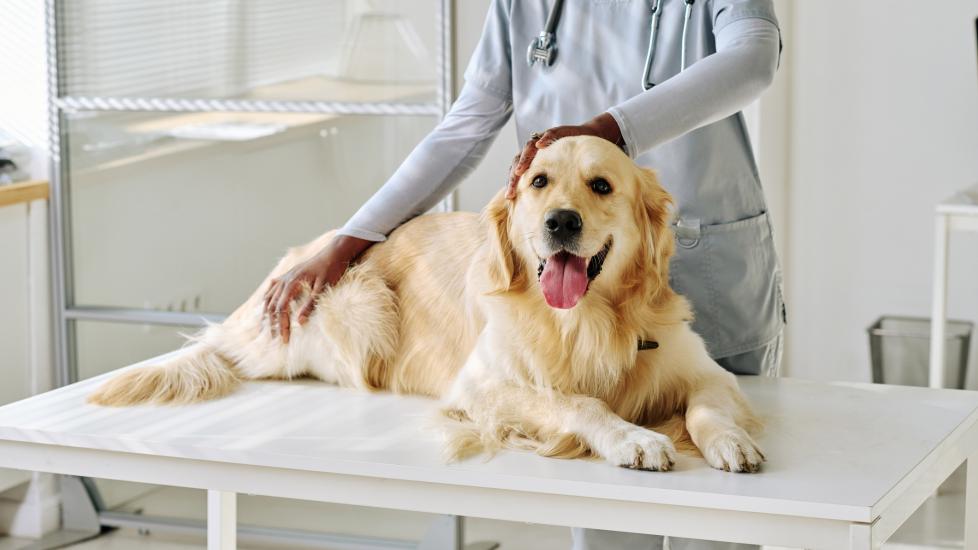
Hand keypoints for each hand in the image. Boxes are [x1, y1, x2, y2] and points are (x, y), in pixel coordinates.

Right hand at [262, 234, 373, 342]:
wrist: (334, 253)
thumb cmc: (331, 270)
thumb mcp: (323, 288)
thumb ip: (311, 305)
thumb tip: (300, 322)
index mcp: (292, 283)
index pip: (281, 308)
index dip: (282, 325)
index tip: (285, 338)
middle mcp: (285, 279)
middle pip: (272, 305)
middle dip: (273, 322)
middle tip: (276, 337)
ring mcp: (285, 276)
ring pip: (269, 297)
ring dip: (267, 312)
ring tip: (268, 326)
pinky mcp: (288, 275)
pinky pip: (272, 288)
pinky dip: (268, 298)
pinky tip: (267, 305)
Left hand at [507, 112, 622, 197]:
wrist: (587, 140)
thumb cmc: (571, 161)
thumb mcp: (560, 177)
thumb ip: (551, 188)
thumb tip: (545, 210)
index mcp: (532, 162)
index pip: (518, 173)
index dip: (513, 184)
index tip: (510, 197)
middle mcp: (535, 151)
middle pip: (519, 161)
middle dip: (514, 175)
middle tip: (512, 188)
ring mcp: (544, 140)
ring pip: (529, 148)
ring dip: (524, 159)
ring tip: (520, 170)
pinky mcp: (556, 133)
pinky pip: (549, 134)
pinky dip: (545, 139)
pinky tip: (541, 145)